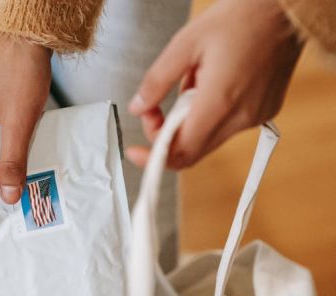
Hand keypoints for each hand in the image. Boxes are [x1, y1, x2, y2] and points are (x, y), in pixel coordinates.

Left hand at [126, 0, 302, 168]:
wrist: (285, 10)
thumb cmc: (240, 18)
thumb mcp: (185, 44)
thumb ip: (157, 81)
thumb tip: (138, 107)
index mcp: (220, 102)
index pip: (181, 151)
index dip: (153, 156)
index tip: (136, 150)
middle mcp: (242, 117)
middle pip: (193, 150)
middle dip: (165, 134)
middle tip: (155, 108)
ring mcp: (257, 116)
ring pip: (208, 138)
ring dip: (188, 120)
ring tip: (193, 80)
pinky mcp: (265, 112)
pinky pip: (227, 126)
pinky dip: (209, 113)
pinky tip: (211, 83)